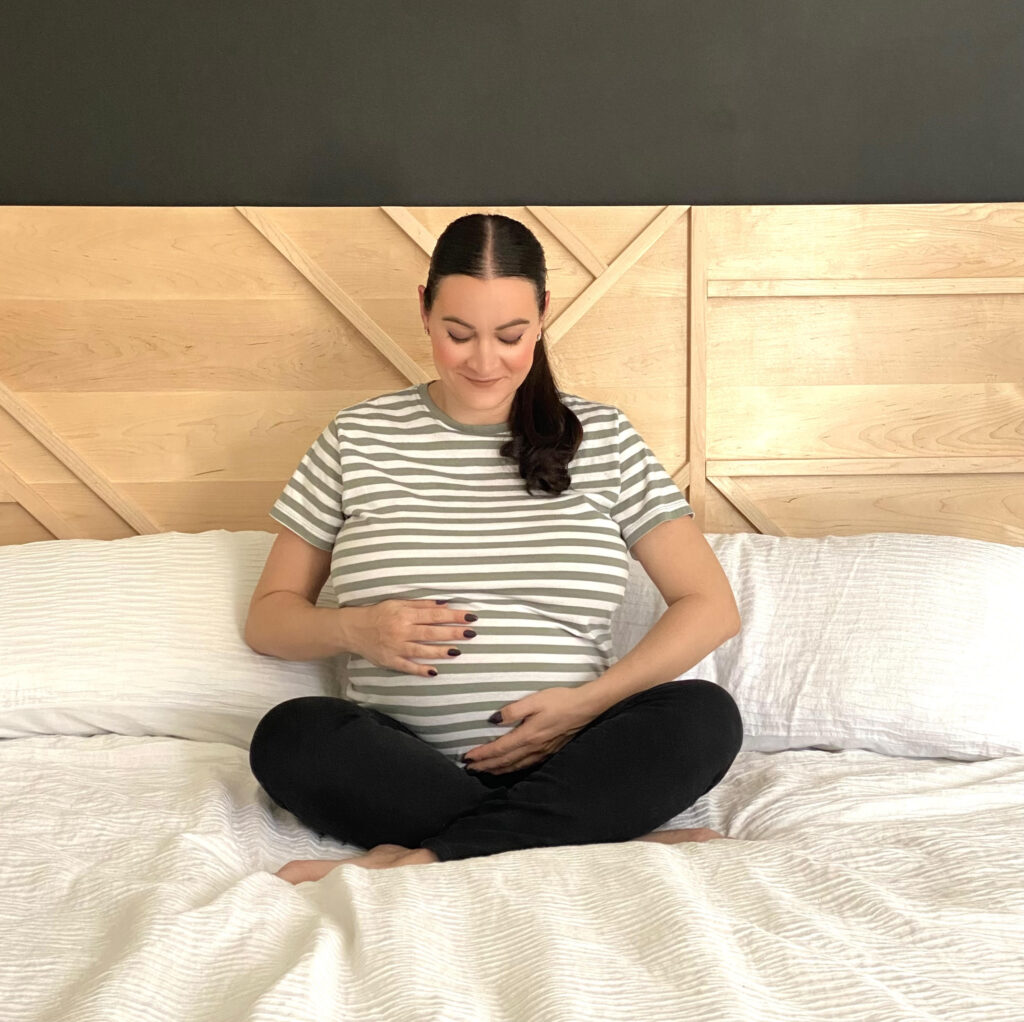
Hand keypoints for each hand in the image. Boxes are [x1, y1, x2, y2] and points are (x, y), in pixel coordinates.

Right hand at [345, 599, 476, 676]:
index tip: (470, 617)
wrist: (353, 629)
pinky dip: (420, 670)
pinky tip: (434, 672)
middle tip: (470, 633)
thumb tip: (443, 604)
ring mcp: (396, 647)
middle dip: (452, 632)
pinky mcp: (390, 661)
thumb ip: (420, 604)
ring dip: (440, 651)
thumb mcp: (398, 603)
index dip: (453, 616)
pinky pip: (407, 667)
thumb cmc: (379, 614)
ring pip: (422, 650)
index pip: (434, 615)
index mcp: (404, 614)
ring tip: (457, 651)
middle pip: (431, 632)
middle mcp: (401, 630)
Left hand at [462, 687, 600, 774]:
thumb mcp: (534, 700)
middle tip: (469, 768)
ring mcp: (542, 752)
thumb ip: (512, 710)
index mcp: (527, 736)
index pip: (499, 749)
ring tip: (484, 771)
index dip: (482, 755)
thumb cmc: (560, 700)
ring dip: (497, 770)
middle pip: (504, 762)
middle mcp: (533, 748)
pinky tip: (509, 768)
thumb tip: (493, 720)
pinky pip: (525, 765)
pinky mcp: (549, 752)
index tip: (467, 758)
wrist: (585, 708)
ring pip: (514, 766)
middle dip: (485, 766)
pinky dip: (512, 769)